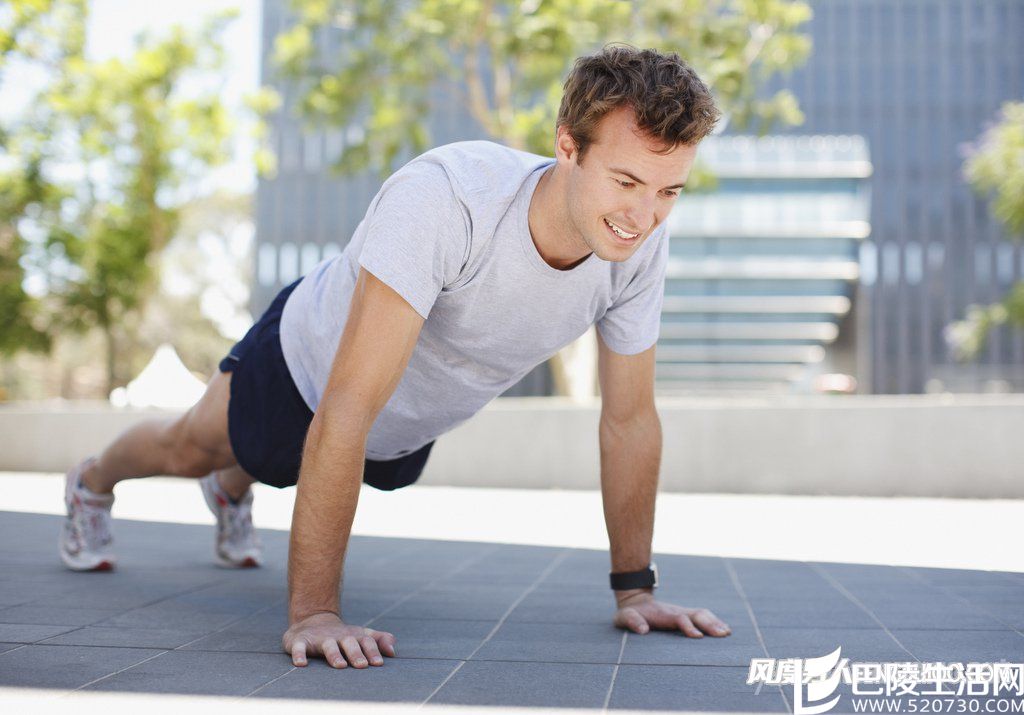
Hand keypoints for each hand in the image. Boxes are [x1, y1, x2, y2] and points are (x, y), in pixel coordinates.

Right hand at [283, 612, 396, 667]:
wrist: (312, 620)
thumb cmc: (341, 635)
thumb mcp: (360, 635)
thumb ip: (378, 640)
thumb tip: (393, 650)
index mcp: (353, 636)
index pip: (366, 641)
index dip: (373, 651)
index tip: (379, 663)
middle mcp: (338, 636)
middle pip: (349, 643)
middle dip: (356, 653)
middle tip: (362, 665)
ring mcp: (320, 639)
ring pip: (328, 646)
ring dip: (334, 655)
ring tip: (340, 665)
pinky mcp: (300, 641)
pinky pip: (299, 648)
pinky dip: (299, 654)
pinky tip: (302, 664)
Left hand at [614, 591, 730, 637]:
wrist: (635, 601)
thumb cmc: (630, 613)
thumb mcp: (625, 617)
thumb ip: (632, 621)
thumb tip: (643, 630)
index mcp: (663, 614)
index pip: (679, 619)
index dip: (688, 626)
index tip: (697, 636)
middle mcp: (676, 611)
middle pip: (696, 614)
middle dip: (709, 623)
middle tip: (723, 634)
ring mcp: (682, 612)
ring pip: (702, 614)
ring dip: (715, 622)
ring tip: (727, 633)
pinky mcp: (685, 615)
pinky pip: (703, 616)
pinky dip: (714, 621)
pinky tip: (724, 631)